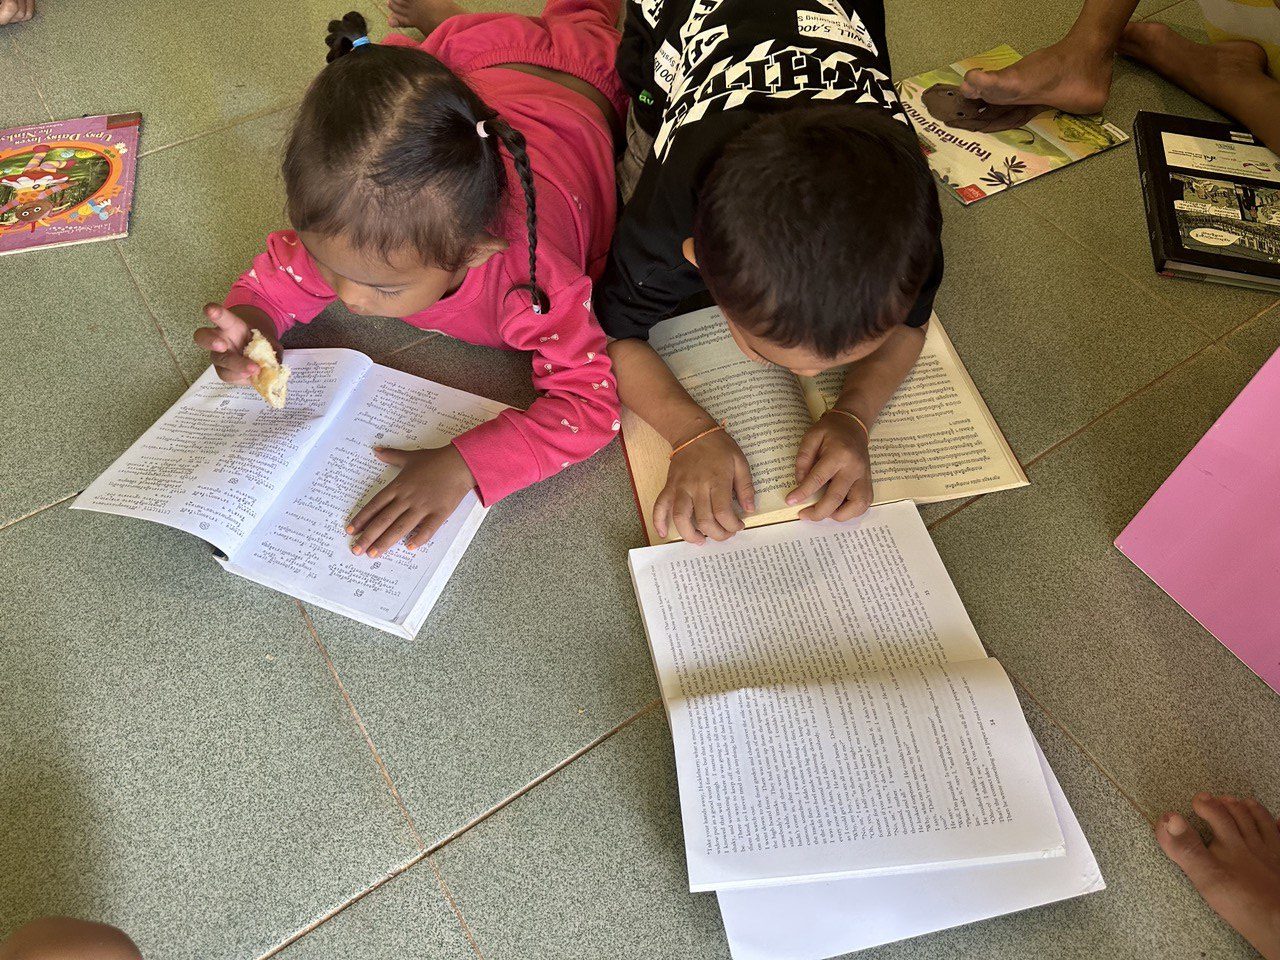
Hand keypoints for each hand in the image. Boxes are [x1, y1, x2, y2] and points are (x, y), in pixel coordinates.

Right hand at [193, 303, 271, 383]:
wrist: (257, 357)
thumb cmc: (259, 343)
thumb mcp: (270, 342)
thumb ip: (271, 349)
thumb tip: (273, 363)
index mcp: (230, 325)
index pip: (221, 317)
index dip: (215, 313)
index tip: (209, 310)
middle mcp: (219, 339)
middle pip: (203, 337)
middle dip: (211, 340)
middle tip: (221, 345)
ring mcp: (218, 356)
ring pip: (219, 361)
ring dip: (235, 365)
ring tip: (251, 369)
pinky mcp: (222, 371)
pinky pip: (228, 375)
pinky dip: (241, 377)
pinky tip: (251, 377)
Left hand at [347, 444, 476, 557]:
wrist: (460, 463)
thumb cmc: (435, 460)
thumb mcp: (410, 456)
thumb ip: (392, 455)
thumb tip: (376, 450)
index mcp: (398, 486)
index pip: (375, 505)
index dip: (362, 518)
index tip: (351, 530)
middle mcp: (407, 498)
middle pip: (383, 520)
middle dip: (368, 536)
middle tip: (356, 550)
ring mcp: (423, 507)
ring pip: (400, 527)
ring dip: (385, 542)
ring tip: (373, 554)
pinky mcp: (439, 513)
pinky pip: (427, 529)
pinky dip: (418, 538)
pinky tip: (409, 548)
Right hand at [654, 427, 754, 544]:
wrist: (693, 432)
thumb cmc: (719, 447)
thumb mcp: (740, 462)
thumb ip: (746, 487)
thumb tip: (749, 509)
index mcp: (717, 481)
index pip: (723, 513)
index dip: (732, 525)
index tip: (738, 525)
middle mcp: (697, 487)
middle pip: (704, 520)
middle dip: (717, 534)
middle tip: (724, 534)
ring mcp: (680, 487)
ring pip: (680, 518)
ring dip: (690, 535)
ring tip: (701, 540)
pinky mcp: (669, 486)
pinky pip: (660, 505)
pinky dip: (659, 521)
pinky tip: (663, 533)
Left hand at [787, 410, 872, 521]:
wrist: (854, 426)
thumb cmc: (831, 431)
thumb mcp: (811, 436)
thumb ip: (803, 458)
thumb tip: (800, 482)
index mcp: (839, 455)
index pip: (818, 479)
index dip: (803, 493)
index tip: (790, 501)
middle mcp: (854, 468)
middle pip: (837, 498)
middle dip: (818, 512)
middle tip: (803, 515)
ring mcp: (864, 477)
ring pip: (856, 506)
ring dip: (837, 516)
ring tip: (822, 512)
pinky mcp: (869, 483)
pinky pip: (863, 505)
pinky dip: (850, 513)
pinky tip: (836, 509)